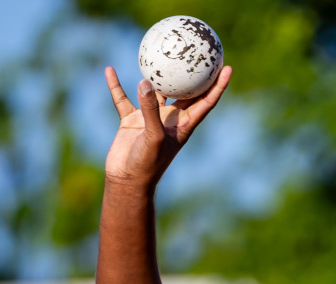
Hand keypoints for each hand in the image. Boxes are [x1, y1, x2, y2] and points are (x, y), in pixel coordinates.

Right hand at [103, 64, 231, 191]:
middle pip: (185, 91)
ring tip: (157, 52)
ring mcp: (150, 118)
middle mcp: (170, 119)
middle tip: (198, 50)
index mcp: (184, 125)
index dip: (218, 85)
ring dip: (155, 75)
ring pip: (154, 91)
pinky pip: (123, 99)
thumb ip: (151, 110)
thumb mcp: (153, 137)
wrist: (127, 181)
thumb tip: (146, 81)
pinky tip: (109, 70)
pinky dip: (116, 86)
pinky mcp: (131, 120)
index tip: (226, 67)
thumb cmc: (147, 164)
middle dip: (193, 73)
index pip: (206, 101)